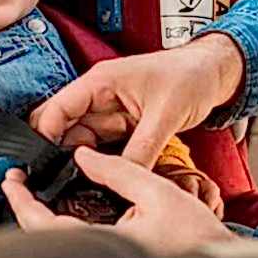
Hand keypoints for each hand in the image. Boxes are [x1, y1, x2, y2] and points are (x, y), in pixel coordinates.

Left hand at [2, 148, 236, 253]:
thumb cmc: (195, 233)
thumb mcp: (157, 190)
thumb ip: (117, 170)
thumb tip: (83, 155)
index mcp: (107, 244)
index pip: (46, 226)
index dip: (23, 203)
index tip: (13, 181)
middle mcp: (101, 257)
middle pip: (44, 237)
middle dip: (26, 208)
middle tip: (18, 182)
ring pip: (58, 242)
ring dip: (41, 216)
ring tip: (35, 189)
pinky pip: (76, 244)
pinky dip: (61, 224)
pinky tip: (62, 206)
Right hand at [29, 33, 243, 166]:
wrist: (214, 73)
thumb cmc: (191, 76)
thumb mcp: (166, 115)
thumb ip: (142, 148)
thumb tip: (123, 176)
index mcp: (101, 82)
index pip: (58, 109)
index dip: (45, 136)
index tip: (43, 165)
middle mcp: (100, 96)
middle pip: (64, 127)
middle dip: (59, 153)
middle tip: (60, 182)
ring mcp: (111, 111)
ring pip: (82, 141)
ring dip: (82, 161)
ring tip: (83, 184)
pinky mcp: (123, 125)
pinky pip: (104, 146)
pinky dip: (102, 161)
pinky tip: (103, 177)